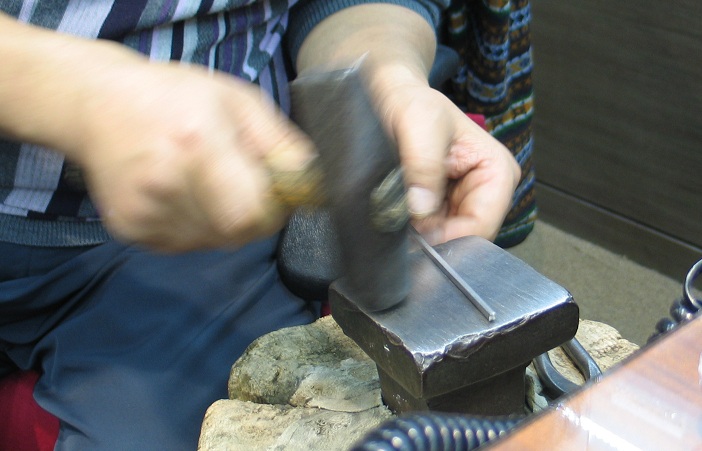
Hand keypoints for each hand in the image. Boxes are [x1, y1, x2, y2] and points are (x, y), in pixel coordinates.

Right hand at [70, 47, 313, 250]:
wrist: (98, 104)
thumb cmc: (176, 96)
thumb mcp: (239, 101)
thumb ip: (281, 145)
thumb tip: (314, 185)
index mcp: (199, 145)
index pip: (252, 214)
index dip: (272, 210)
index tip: (272, 191)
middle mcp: (167, 183)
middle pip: (236, 234)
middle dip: (252, 215)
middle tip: (238, 181)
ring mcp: (144, 211)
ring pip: (213, 242)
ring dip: (223, 221)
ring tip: (204, 182)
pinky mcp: (129, 229)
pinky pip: (185, 244)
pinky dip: (196, 226)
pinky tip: (181, 192)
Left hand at [368, 67, 520, 242]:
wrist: (396, 98)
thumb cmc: (413, 104)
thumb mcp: (418, 126)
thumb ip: (423, 167)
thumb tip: (422, 210)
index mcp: (498, 171)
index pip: (482, 225)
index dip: (448, 238)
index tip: (415, 237)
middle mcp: (490, 191)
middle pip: (467, 237)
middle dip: (435, 239)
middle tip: (401, 230)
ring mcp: (469, 200)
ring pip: (450, 238)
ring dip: (424, 236)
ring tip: (398, 219)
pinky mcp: (448, 206)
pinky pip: (436, 231)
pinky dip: (418, 230)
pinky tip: (401, 218)